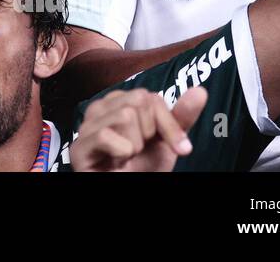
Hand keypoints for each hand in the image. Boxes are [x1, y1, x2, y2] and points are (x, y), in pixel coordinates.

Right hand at [71, 86, 206, 171]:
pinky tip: (117, 160)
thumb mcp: (167, 141)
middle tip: (140, 150)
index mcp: (119, 101)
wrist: (129, 187)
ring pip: (124, 116)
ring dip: (135, 144)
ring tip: (127, 155)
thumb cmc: (144, 167)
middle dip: (148, 132)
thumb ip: (180, 117)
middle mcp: (100, 107)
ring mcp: (86, 125)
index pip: (151, 97)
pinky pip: (106, 135)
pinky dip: (121, 152)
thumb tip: (200, 91)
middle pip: (138, 101)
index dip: (169, 125)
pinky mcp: (79, 146)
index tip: (180, 147)